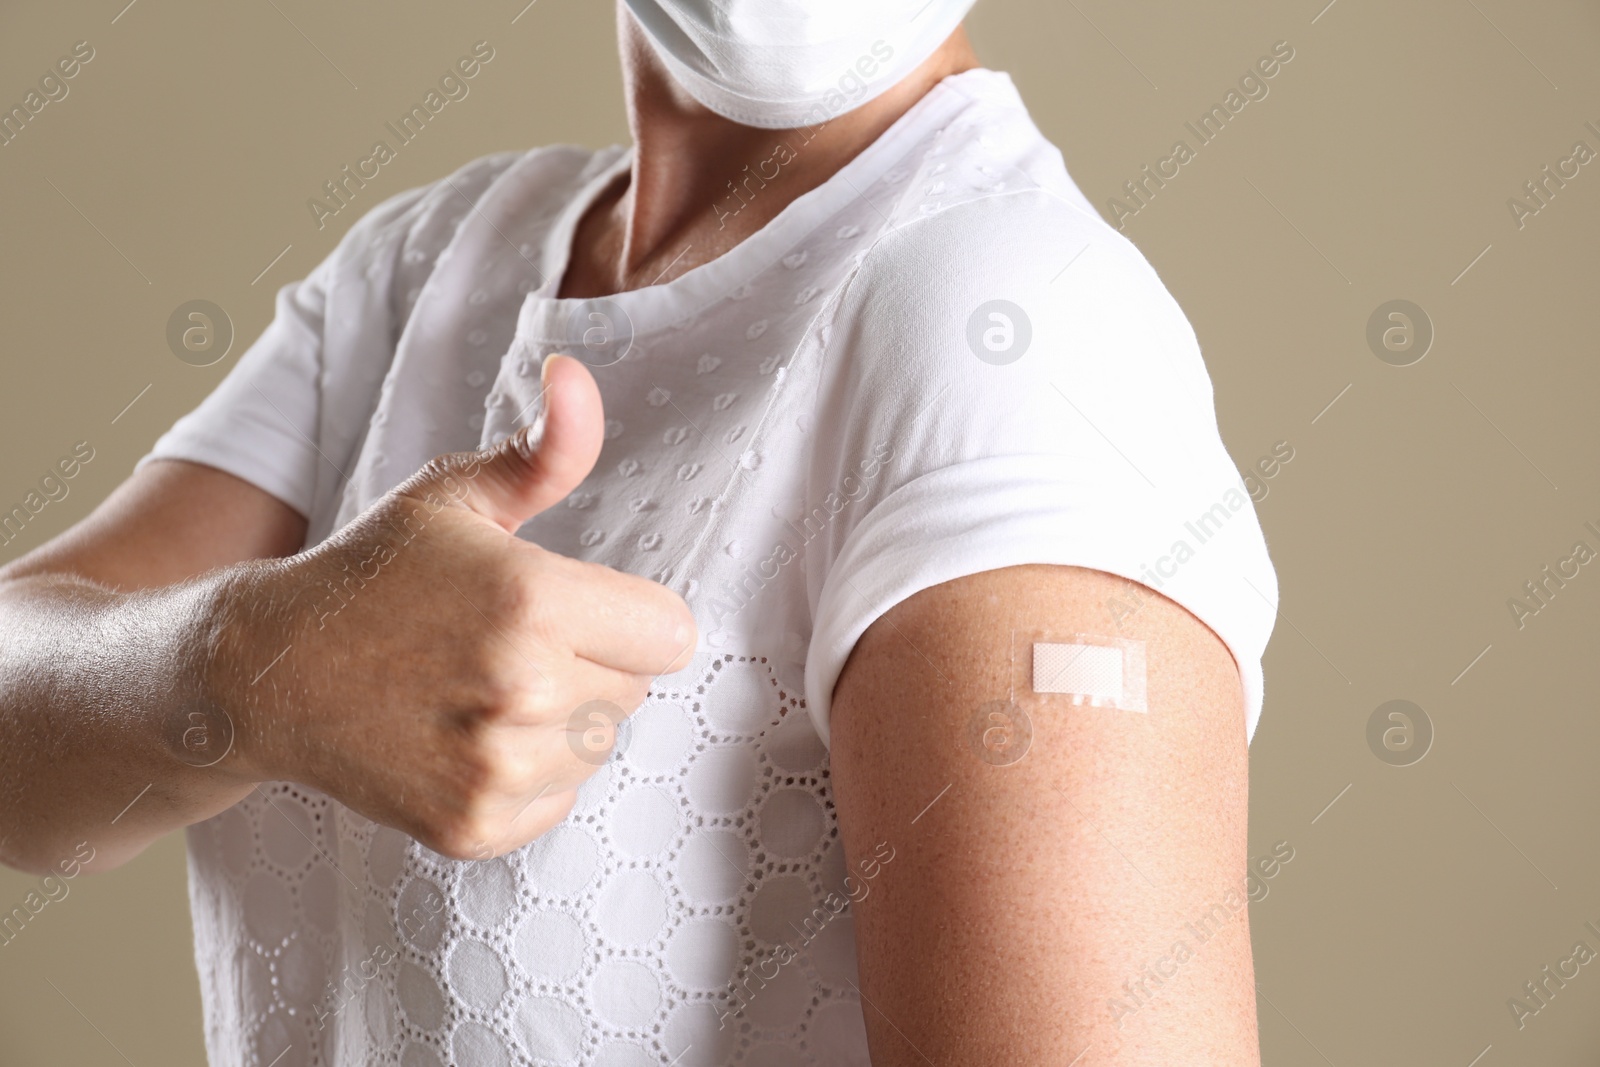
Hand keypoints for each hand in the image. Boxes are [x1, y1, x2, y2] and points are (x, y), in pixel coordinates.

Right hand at [210, 354, 695, 858]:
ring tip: (482, 690)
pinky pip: (559, 800)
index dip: (630, 616)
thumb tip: (577, 375)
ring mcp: (495, 768)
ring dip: (563, 721)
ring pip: (599, 745)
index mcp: (534, 602)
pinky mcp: (473, 826)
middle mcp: (523, 692)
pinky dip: (529, 777)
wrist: (268, 674)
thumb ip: (542, 450)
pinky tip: (465, 738)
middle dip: (593, 663)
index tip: (576, 607)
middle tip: (509, 645)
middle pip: (637, 689)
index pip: (671, 634)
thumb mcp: (453, 498)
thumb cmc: (373, 576)